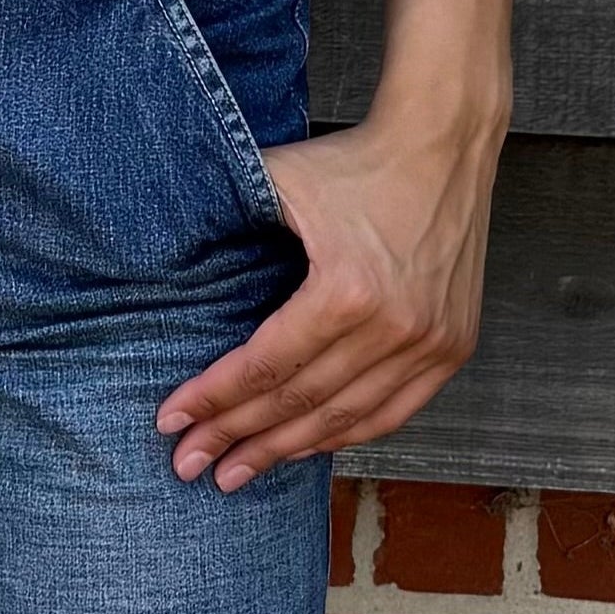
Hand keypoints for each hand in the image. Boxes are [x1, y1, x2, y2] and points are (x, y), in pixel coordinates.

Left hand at [153, 113, 495, 490]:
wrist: (444, 143)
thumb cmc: (354, 161)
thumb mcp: (277, 180)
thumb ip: (224, 218)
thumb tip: (160, 257)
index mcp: (345, 291)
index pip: (264, 366)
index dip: (213, 399)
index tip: (172, 422)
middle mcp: (393, 327)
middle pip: (298, 402)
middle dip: (237, 437)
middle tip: (191, 464)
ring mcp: (430, 343)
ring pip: (345, 418)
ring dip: (286, 449)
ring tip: (237, 470)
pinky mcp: (454, 346)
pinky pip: (393, 411)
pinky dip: (347, 435)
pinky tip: (305, 448)